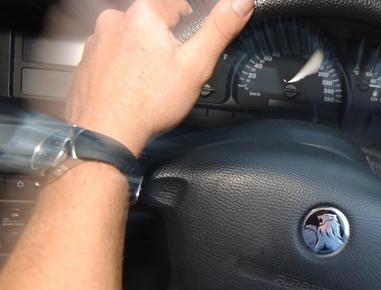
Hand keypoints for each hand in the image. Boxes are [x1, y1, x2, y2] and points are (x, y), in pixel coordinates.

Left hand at [65, 0, 253, 154]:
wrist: (106, 132)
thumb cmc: (149, 102)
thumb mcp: (196, 65)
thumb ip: (220, 29)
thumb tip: (241, 2)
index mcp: (144, 14)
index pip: (176, 4)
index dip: (189, 24)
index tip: (188, 46)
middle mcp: (115, 20)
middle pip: (151, 22)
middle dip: (163, 41)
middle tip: (170, 71)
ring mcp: (96, 40)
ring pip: (130, 38)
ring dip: (141, 53)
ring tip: (150, 82)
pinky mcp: (85, 61)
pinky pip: (111, 56)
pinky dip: (122, 67)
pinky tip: (131, 88)